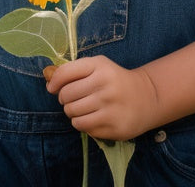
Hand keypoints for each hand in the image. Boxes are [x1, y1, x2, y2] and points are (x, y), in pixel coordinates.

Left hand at [44, 56, 158, 140]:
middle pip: (66, 97)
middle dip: (65, 99)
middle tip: (74, 99)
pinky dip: (83, 124)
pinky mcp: (113, 128)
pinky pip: (84, 128)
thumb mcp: (98, 66)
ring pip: (72, 115)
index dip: (54, 82)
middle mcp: (104, 87)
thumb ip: (74, 70)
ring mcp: (110, 109)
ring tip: (83, 108)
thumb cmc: (115, 80)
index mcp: (99, 67)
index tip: (53, 88)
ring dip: (73, 113)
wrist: (145, 97)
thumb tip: (49, 83)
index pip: (65, 73)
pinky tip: (93, 117)